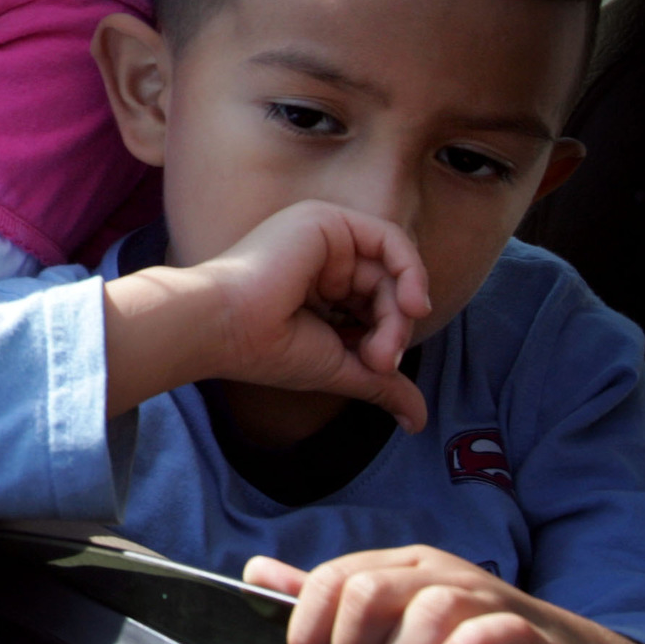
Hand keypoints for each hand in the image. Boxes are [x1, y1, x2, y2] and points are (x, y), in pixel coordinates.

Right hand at [104, 201, 431, 427]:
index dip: (388, 334)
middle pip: (388, 285)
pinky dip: (410, 272)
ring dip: (398, 313)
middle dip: (396, 327)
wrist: (226, 329)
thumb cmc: (268, 350)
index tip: (380, 368)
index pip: (377, 303)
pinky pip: (390, 239)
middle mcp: (322, 255)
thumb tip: (418, 421)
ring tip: (378, 349)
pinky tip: (411, 303)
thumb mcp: (340, 367)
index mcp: (319, 285)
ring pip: (392, 268)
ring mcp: (323, 235)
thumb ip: (382, 383)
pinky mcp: (325, 221)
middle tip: (379, 362)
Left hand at [244, 548, 644, 643]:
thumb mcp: (398, 621)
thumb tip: (258, 571)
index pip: (335, 579)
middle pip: (370, 593)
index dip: (309, 627)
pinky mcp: (529, 631)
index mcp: (400, 569)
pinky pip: (492, 631)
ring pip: (425, 612)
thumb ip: (331, 600)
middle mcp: (437, 573)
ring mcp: (485, 598)